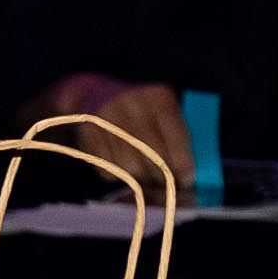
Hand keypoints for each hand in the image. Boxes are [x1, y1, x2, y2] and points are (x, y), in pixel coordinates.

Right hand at [53, 73, 194, 193]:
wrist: (97, 95)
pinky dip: (116, 174)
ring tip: (141, 173)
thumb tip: (188, 177)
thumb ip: (178, 140)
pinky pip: (107, 168)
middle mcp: (134, 102)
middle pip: (152, 154)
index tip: (186, 180)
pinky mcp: (89, 132)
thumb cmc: (140, 113)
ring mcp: (109, 117)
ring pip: (130, 166)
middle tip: (162, 183)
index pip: (175, 134)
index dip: (182, 161)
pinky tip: (119, 164)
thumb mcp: (163, 115)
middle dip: (160, 176)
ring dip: (138, 177)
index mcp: (159, 96)